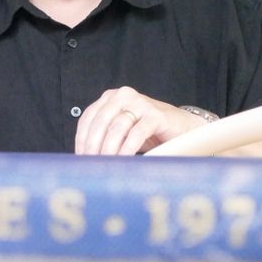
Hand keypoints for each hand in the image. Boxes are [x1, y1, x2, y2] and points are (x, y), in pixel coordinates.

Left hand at [74, 87, 210, 154]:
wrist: (182, 128)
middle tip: (91, 165)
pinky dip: (127, 149)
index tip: (80, 159)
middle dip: (93, 146)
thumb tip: (83, 158)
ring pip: (117, 127)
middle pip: (100, 122)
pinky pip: (136, 133)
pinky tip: (123, 161)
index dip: (81, 140)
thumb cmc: (148, 133)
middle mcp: (123, 95)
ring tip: (106, 166)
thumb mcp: (121, 132)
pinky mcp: (156, 115)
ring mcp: (140, 103)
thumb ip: (104, 136)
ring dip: (109, 149)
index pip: (88, 118)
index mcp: (110, 98)